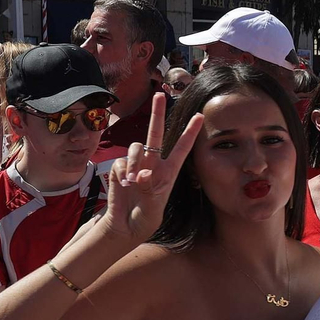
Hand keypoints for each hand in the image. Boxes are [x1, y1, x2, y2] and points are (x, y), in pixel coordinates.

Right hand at [97, 93, 200, 245]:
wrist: (124, 225)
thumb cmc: (145, 218)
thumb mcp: (152, 207)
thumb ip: (148, 188)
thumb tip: (141, 172)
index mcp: (169, 172)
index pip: (182, 148)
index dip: (190, 132)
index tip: (200, 115)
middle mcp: (153, 164)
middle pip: (156, 133)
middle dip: (157, 113)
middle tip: (159, 94)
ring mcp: (135, 165)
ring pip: (136, 147)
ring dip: (134, 159)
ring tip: (132, 181)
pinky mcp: (119, 168)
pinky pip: (120, 162)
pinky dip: (121, 172)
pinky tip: (123, 185)